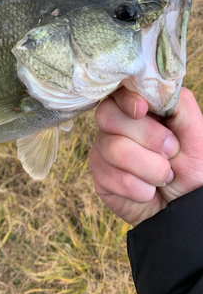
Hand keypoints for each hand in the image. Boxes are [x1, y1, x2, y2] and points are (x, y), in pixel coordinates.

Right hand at [89, 87, 202, 225]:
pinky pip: (113, 178)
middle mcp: (114, 126)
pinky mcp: (100, 178)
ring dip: (150, 168)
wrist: (186, 206)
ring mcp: (103, 151)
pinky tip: (149, 190)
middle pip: (108, 116)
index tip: (142, 110)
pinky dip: (141, 189)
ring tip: (165, 176)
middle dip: (147, 137)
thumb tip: (154, 87)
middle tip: (171, 152)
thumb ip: (177, 102)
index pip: (116, 92)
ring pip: (114, 149)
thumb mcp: (195, 130)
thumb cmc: (192, 165)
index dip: (126, 99)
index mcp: (135, 108)